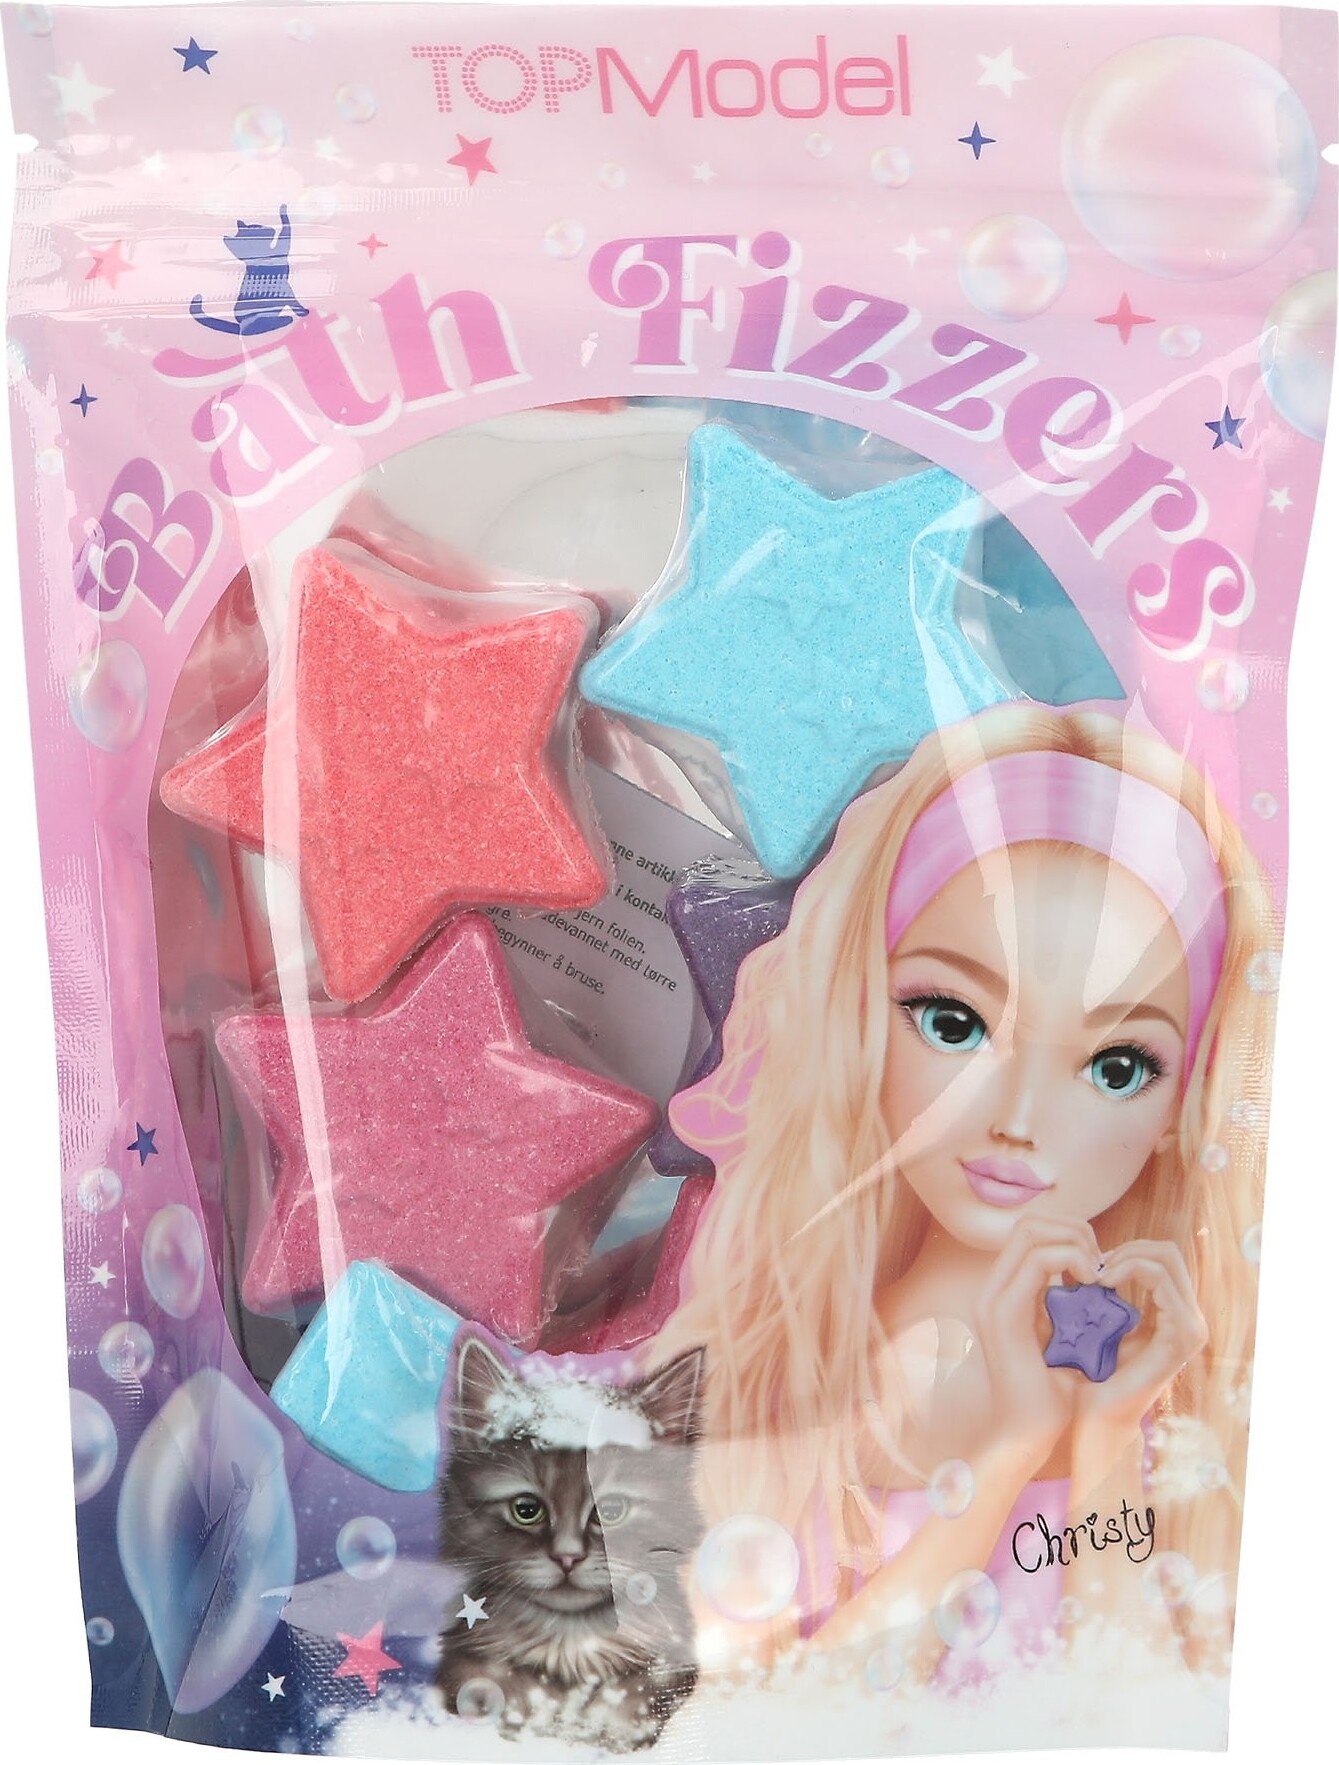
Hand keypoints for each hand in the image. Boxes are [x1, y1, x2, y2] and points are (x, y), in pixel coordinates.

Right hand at [972, 1216, 1101, 1470]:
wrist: (1029, 1435)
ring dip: (1074, 1244)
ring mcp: (993, 1299)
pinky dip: (1072, 1261)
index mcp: (1002, 1292)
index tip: (1097, 1265)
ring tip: (1098, 1274)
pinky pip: (1039, 1261)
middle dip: (1073, 1231)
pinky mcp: (1005, 1313)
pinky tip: (1094, 1284)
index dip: (1068, 1235)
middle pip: (1029, 1223)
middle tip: (1101, 1263)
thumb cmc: (1050, 1394)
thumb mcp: (1059, 1338)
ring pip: (1032, 1232)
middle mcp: (991, 1289)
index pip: (1030, 1233)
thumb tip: (1088, 1278)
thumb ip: (1062, 1305)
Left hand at [1073, 1239, 1206, 1449]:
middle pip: (1168, 1252)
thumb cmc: (1087, 1369)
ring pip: (1167, 1258)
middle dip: (1127, 1249)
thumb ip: (1104, 1288)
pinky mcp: (1181, 1335)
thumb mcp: (1097, 1319)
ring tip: (1096, 1275)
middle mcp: (1188, 1319)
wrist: (1089, 1413)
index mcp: (1172, 1313)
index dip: (1126, 1250)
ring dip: (1126, 1257)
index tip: (1092, 1265)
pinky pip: (1162, 1280)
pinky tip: (1103, 1283)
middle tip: (1094, 1266)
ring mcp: (1189, 1327)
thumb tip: (1087, 1249)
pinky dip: (1131, 1270)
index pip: (1162, 1256)